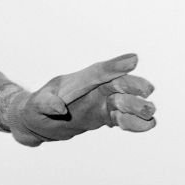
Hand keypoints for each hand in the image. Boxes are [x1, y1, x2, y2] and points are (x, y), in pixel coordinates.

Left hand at [3, 53, 155, 146]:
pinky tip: (146, 124)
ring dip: (137, 106)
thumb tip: (59, 108)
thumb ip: (46, 103)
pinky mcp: (105, 118)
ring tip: (149, 112)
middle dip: (133, 87)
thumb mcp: (36, 104)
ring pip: (125, 102)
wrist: (37, 123)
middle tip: (146, 91)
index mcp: (78, 80)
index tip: (134, 60)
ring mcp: (102, 103)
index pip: (98, 71)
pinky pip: (123, 119)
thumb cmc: (35, 108)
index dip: (114, 66)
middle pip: (118, 84)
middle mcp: (95, 89)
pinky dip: (134, 122)